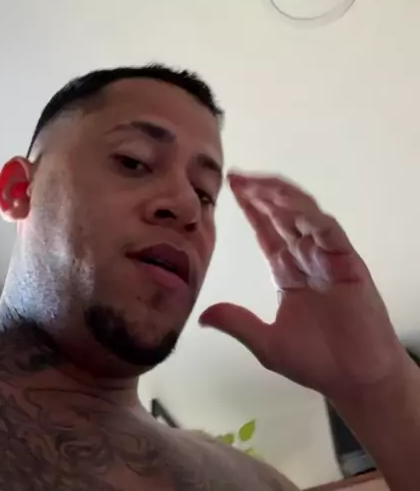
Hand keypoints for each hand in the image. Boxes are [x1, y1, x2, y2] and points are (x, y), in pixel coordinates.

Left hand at [199, 174, 407, 402]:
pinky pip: (327, 230)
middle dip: (260, 193)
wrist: (355, 381)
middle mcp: (306, 256)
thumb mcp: (267, 343)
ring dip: (282, 196)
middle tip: (237, 176)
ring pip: (303, 214)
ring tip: (258, 183)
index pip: (265, 229)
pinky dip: (310, 216)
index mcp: (286, 270)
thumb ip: (237, 323)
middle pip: (281, 214)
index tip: (231, 186)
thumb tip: (202, 316)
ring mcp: (327, 256)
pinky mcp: (347, 262)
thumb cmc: (317, 362)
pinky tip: (290, 205)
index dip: (250, 207)